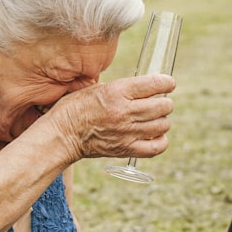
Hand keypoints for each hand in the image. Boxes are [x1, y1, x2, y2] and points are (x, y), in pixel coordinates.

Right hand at [48, 73, 175, 162]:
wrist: (62, 135)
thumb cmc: (75, 108)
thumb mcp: (97, 87)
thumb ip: (122, 88)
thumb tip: (146, 88)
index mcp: (117, 92)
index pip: (154, 84)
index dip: (167, 82)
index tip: (168, 83)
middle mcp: (125, 112)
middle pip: (163, 106)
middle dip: (165, 102)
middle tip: (160, 102)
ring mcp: (127, 132)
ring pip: (163, 125)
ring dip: (163, 120)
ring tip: (155, 119)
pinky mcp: (126, 149)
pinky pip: (156, 147)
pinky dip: (161, 141)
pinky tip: (155, 135)